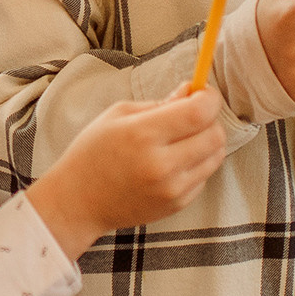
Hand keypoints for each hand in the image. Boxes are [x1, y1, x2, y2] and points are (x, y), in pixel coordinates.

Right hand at [27, 88, 227, 257]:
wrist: (79, 202)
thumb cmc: (93, 152)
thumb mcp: (118, 115)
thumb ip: (160, 102)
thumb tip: (192, 91)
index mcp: (143, 134)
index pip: (199, 112)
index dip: (209, 97)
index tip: (203, 93)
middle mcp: (161, 164)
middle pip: (215, 134)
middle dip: (210, 119)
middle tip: (192, 115)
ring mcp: (171, 189)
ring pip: (216, 156)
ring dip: (206, 141)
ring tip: (182, 139)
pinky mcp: (177, 205)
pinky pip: (205, 176)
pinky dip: (197, 163)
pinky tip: (174, 162)